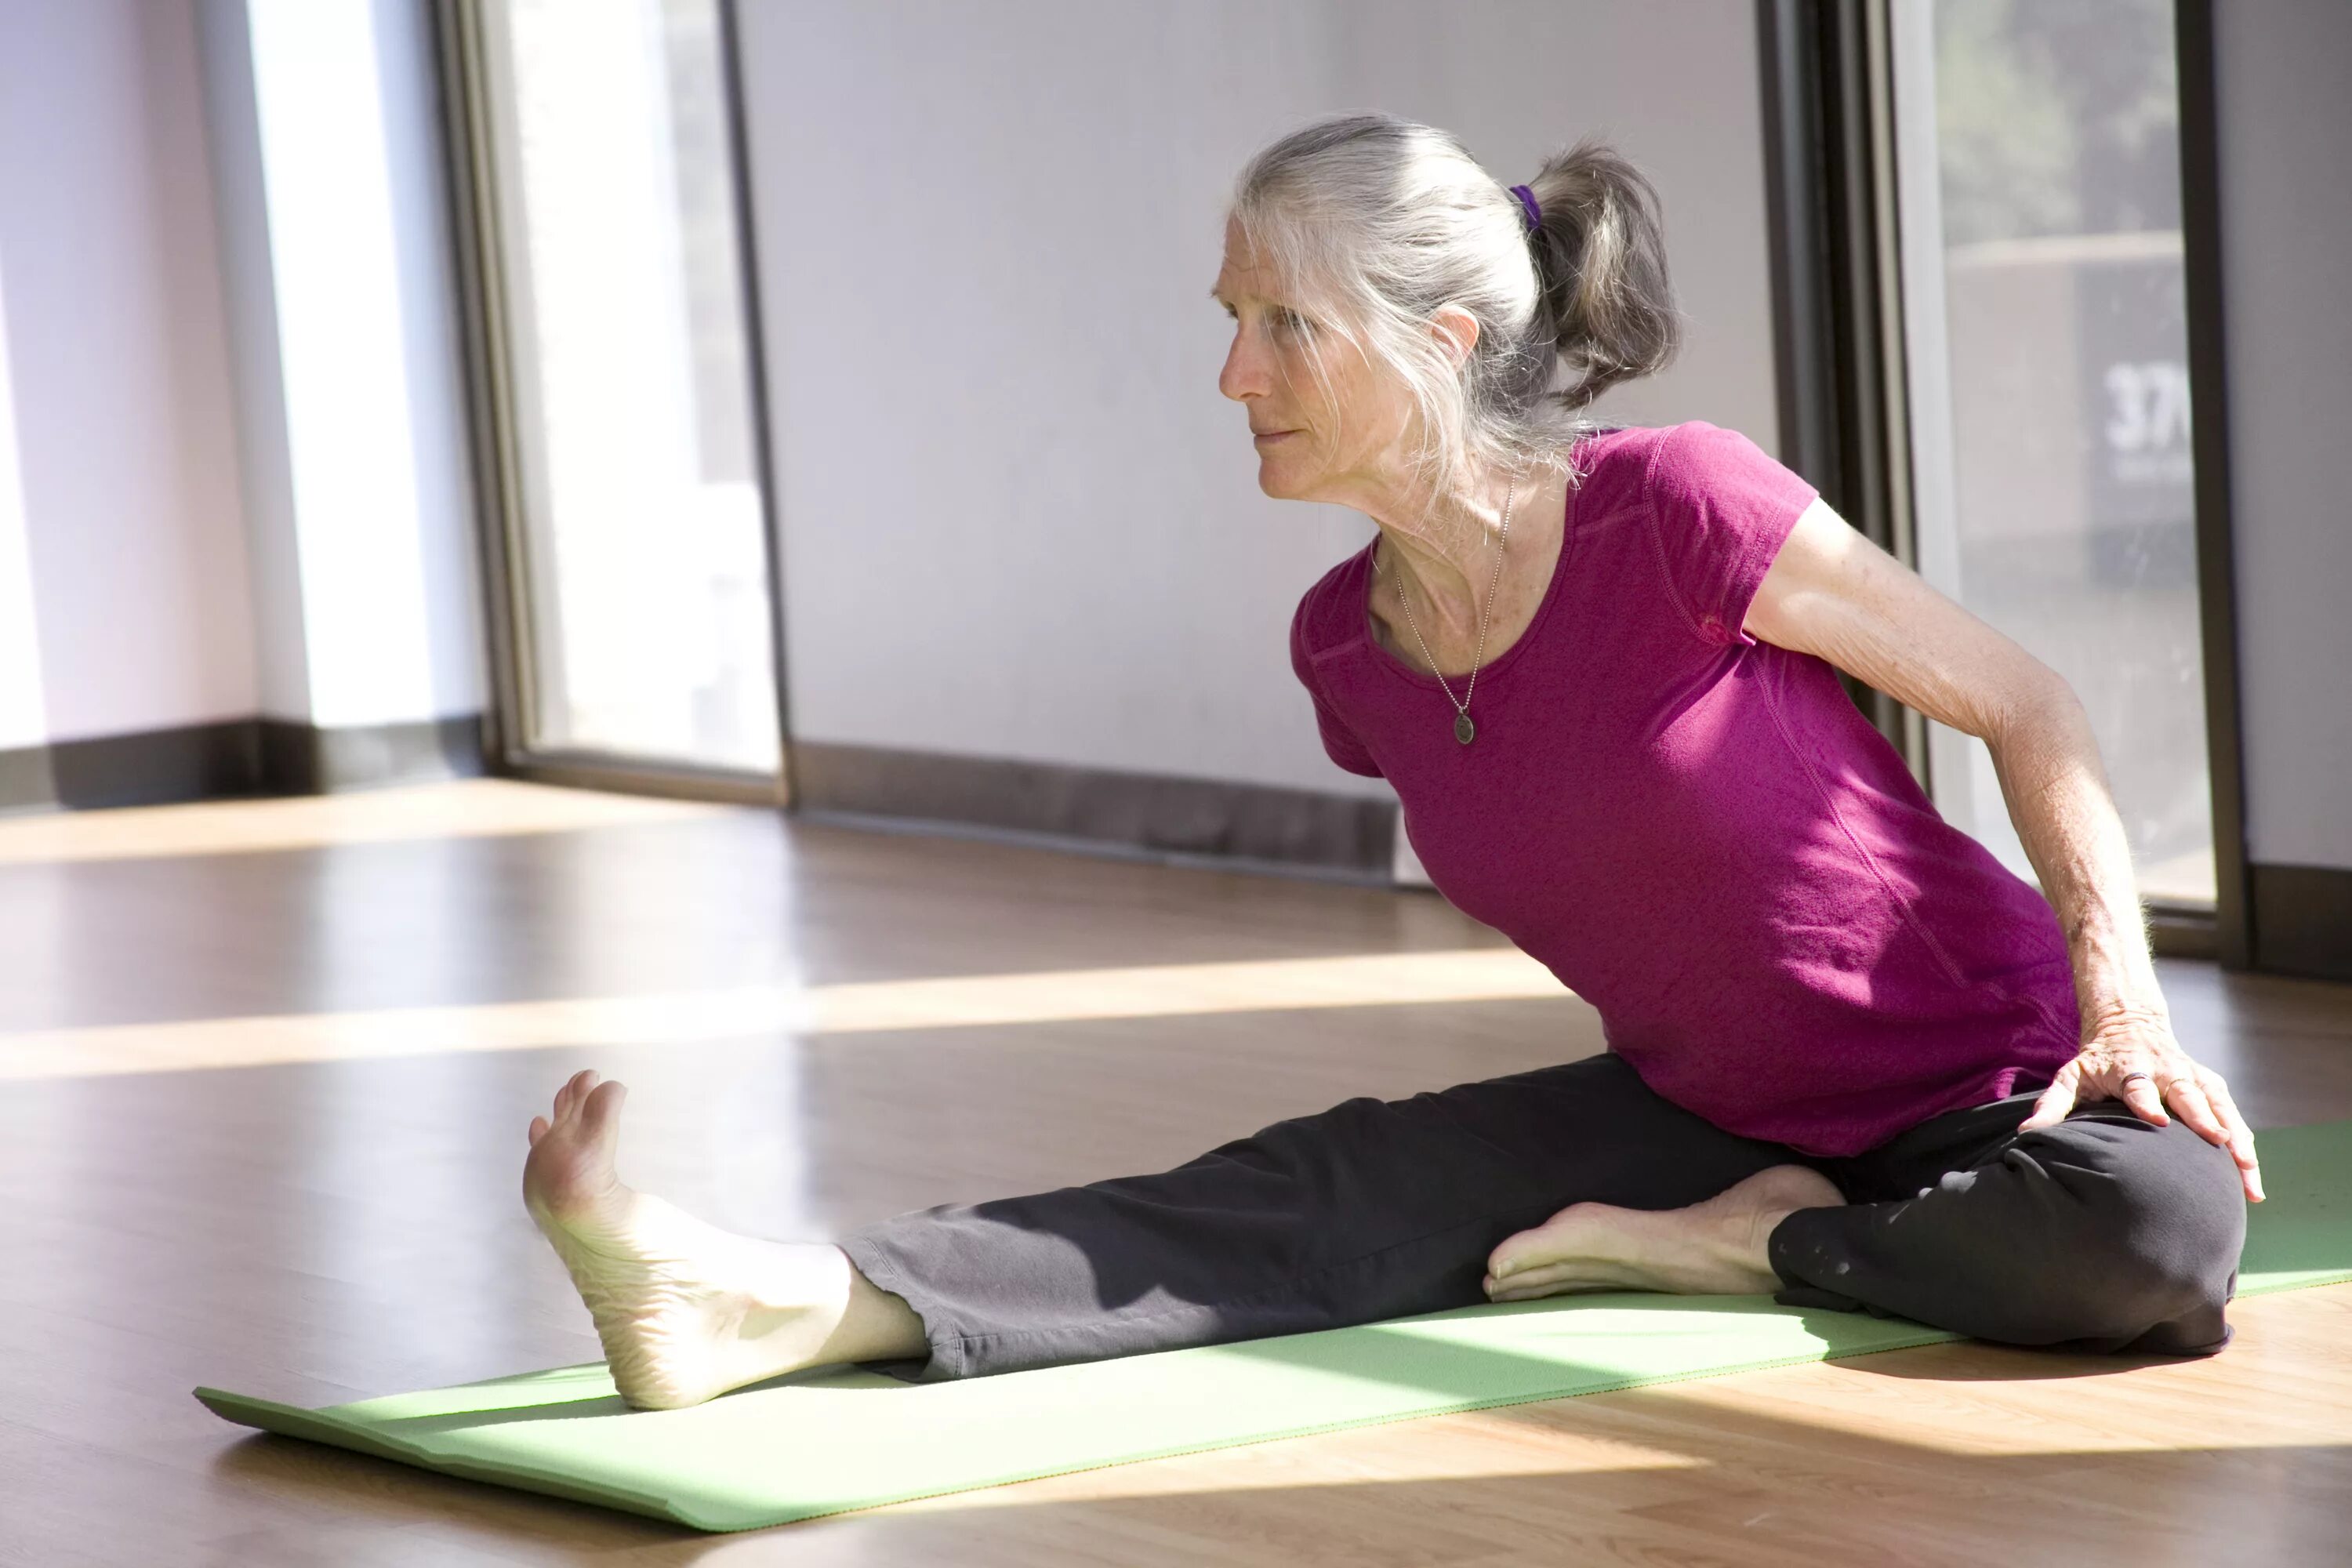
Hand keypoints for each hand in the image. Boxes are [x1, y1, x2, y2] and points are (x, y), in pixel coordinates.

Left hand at [2016, 1007, 2263, 1201]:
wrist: (2128, 1023)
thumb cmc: (2096, 1061)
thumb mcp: (2070, 1075)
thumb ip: (2052, 1103)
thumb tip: (2028, 1132)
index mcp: (2130, 1068)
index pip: (2138, 1086)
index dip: (2146, 1102)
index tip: (2157, 1121)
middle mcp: (2167, 1071)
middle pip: (2188, 1095)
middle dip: (2203, 1119)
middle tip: (2218, 1142)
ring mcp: (2193, 1077)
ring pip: (2220, 1107)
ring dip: (2236, 1138)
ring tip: (2248, 1170)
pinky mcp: (2210, 1085)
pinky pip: (2231, 1114)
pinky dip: (2244, 1141)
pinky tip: (2251, 1174)